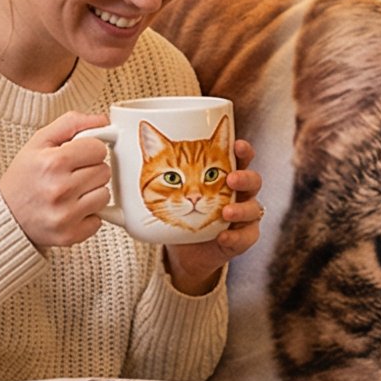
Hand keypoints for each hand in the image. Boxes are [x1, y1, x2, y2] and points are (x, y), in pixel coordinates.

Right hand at [0, 112, 114, 249]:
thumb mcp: (39, 142)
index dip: (89, 150)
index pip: (98, 149)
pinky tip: (70, 210)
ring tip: (71, 192)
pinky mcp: (70, 235)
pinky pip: (99, 220)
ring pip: (105, 195)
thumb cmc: (24, 177)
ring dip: (91, 193)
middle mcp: (60, 189)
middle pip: (104, 171)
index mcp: (52, 162)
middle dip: (90, 170)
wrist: (5, 215)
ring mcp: (65, 215)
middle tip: (72, 175)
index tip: (78, 156)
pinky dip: (88, 215)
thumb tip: (103, 120)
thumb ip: (71, 124)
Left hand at [162, 139, 263, 292]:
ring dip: (241, 209)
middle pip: (253, 180)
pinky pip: (246, 237)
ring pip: (254, 208)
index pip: (240, 157)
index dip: (243, 150)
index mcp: (224, 173)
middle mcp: (237, 192)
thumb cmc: (176, 210)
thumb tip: (126, 132)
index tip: (237, 144)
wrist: (181, 248)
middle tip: (230, 179)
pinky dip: (235, 236)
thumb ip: (151, 162)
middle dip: (245, 177)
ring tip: (226, 212)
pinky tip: (223, 236)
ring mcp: (242, 215)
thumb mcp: (161, 186)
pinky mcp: (241, 238)